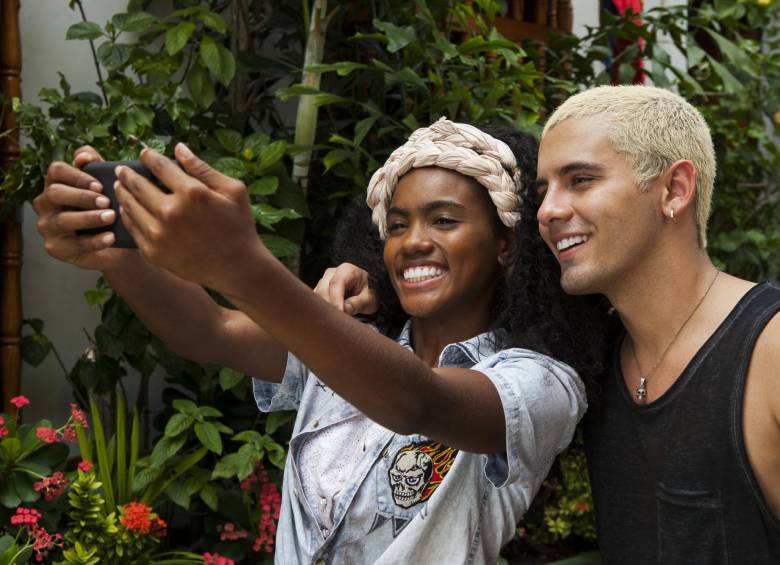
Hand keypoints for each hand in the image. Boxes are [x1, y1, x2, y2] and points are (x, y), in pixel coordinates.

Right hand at [32, 146, 129, 271]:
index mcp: (56, 184)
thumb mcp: (106, 186)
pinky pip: (74, 244)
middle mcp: (46, 204)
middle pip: (54, 193)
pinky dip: (95, 241)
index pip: (56, 170)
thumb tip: (83, 155)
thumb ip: (96, 166)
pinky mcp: (55, 248)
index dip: (77, 176)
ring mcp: (48, 226)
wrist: (117, 243)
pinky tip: (111, 238)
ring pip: (62, 219)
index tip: (100, 185)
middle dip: (82, 197)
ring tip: (111, 217)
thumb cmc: (108, 209)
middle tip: (106, 202)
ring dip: (89, 218)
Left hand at [114, 143, 267, 290]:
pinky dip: (127, 216)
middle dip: (127, 174)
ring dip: (122, 193)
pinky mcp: (154, 252)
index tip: (144, 154)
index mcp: (191, 193)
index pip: (160, 166)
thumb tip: (179, 148)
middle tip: (122, 169)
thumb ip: (203, 168)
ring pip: (130, 206)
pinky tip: (128, 210)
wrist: (237, 267)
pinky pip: (132, 228)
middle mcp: (171, 212)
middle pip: (137, 185)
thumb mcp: (232, 191)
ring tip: (120, 187)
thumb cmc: (239, 225)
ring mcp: (160, 234)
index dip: (149, 157)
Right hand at [314, 263, 377, 315]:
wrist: (367, 291)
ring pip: (317, 297)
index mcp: (346, 270)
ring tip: (336, 322)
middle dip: (329, 306)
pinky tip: (330, 319)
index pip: (336, 283)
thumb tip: (346, 309)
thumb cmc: (370, 293)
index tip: (339, 312)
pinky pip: (316, 302)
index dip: (336, 299)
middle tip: (338, 321)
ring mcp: (323, 282)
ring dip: (324, 310)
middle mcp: (332, 273)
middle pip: (323, 290)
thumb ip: (359, 303)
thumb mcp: (370, 299)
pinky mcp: (319, 291)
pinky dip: (321, 311)